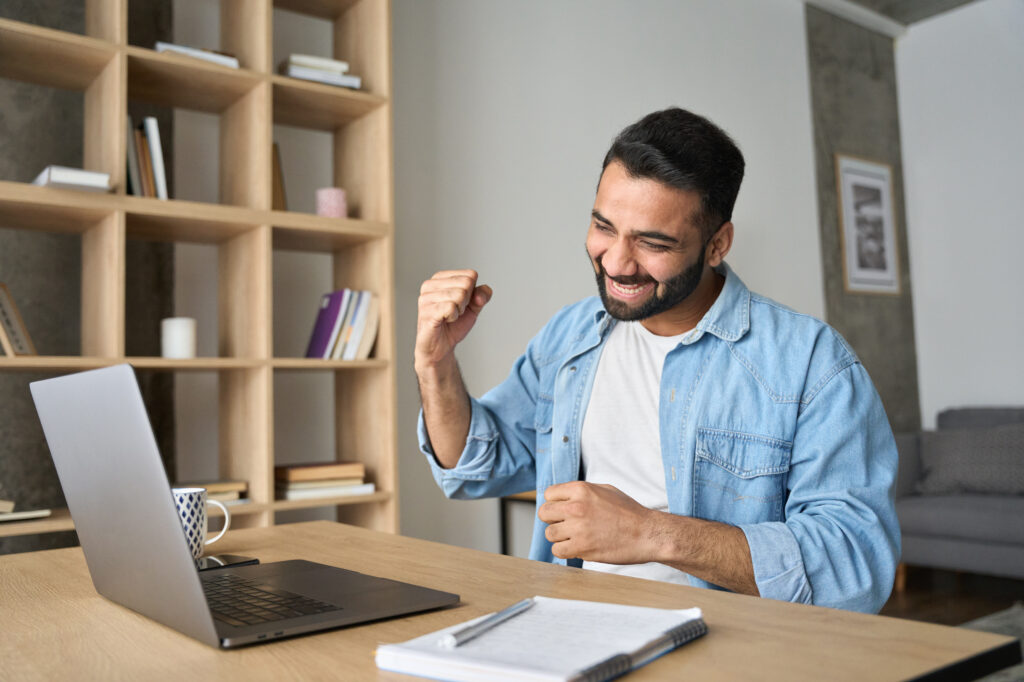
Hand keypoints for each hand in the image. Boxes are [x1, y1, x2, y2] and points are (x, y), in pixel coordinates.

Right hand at [415, 270, 491, 370]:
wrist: (441, 347)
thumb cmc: (454, 325)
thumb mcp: (474, 307)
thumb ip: (482, 295)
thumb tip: (480, 295)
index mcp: (440, 278)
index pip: (470, 275)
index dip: (472, 293)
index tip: (461, 303)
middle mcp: (430, 285)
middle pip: (466, 283)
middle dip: (466, 302)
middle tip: (455, 311)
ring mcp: (426, 298)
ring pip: (459, 295)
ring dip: (459, 311)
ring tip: (449, 317)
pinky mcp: (426, 311)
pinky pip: (451, 307)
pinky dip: (453, 317)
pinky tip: (445, 321)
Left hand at [538, 482, 657, 563]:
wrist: (647, 533)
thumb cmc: (629, 512)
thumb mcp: (605, 490)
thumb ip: (582, 491)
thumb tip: (563, 496)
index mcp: (581, 489)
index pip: (549, 494)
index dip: (555, 503)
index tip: (563, 510)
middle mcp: (577, 506)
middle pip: (544, 513)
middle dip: (553, 519)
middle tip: (566, 525)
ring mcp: (578, 528)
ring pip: (549, 533)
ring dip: (559, 537)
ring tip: (574, 537)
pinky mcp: (582, 547)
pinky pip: (557, 550)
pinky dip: (565, 551)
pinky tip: (577, 547)